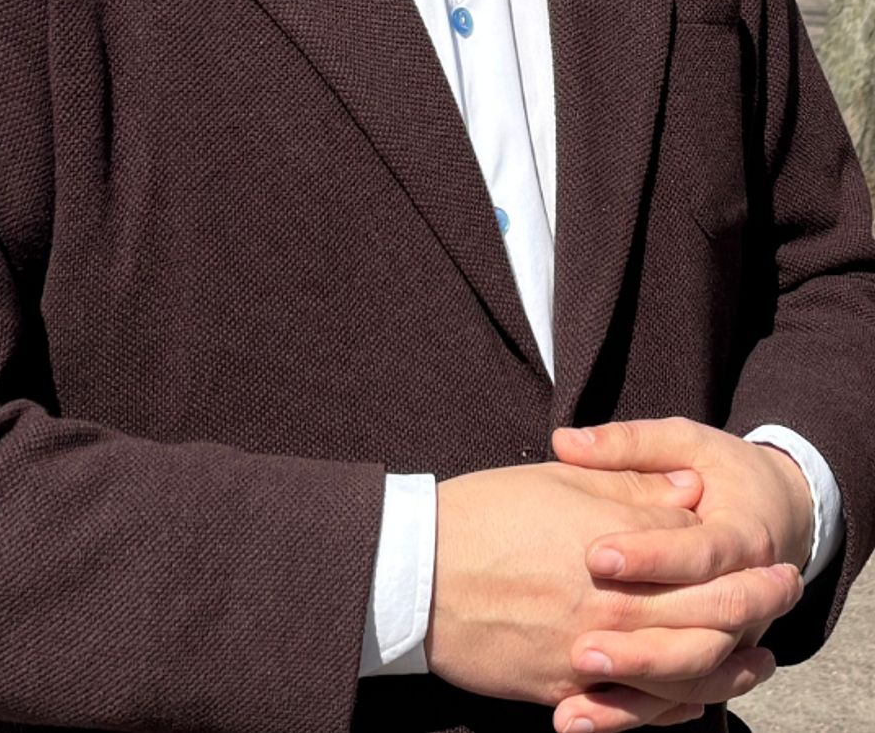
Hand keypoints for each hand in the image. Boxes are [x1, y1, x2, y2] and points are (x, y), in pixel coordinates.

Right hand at [424, 459, 797, 713]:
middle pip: (706, 616)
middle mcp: (611, 604)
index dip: (743, 559)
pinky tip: (691, 700)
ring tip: (757, 660)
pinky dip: (670, 708)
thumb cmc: (484, 514)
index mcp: (614, 546)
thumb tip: (688, 492)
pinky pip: (633, 711)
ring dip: (729, 668)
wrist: (414, 571)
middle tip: (780, 595)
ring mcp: (589, 653)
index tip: (769, 554)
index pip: (700, 557)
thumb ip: (630, 488)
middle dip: (753, 607)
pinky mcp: (563, 689)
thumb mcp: (560, 483)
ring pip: (681, 674)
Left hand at [546, 418, 811, 730]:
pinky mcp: (711, 661)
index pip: (699, 554)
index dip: (650, 556)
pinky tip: (575, 714)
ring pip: (691, 675)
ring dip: (635, 684)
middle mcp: (748, 598)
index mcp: (743, 537)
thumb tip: (565, 440)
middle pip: (702, 632)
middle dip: (640, 641)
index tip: (596, 556)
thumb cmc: (723, 470)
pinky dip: (629, 711)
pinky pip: (675, 700)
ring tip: (577, 676)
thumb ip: (629, 444)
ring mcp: (734, 639)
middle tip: (581, 644)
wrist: (778, 512)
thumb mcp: (685, 441)